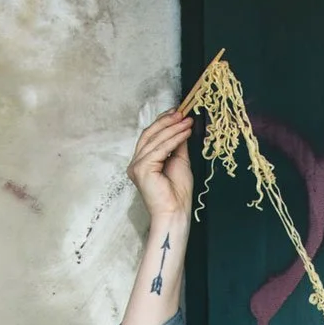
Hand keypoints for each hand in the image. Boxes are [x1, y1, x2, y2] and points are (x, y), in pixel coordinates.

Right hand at [127, 108, 194, 226]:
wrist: (175, 212)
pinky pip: (159, 149)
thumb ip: (177, 145)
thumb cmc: (177, 193)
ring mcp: (137, 166)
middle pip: (150, 134)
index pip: (150, 136)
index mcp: (142, 162)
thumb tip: (182, 126)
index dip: (163, 122)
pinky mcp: (142, 169)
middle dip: (167, 121)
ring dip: (173, 128)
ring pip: (155, 140)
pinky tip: (185, 133)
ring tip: (187, 121)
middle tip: (182, 113)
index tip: (177, 112)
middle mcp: (136, 163)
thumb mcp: (179, 161)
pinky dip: (173, 139)